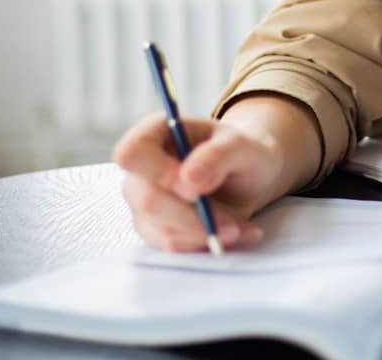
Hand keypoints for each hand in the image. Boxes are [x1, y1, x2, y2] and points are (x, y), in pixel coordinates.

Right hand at [113, 114, 281, 251]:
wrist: (250, 179)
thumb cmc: (242, 154)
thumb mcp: (242, 147)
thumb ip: (218, 155)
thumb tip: (188, 179)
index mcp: (156, 133)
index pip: (131, 153)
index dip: (159, 173)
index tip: (195, 189)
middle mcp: (142, 169)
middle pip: (147, 200)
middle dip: (193, 218)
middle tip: (232, 224)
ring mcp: (144, 202)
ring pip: (161, 230)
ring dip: (206, 234)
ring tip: (240, 227)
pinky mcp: (155, 229)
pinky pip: (173, 247)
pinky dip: (206, 244)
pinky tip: (234, 234)